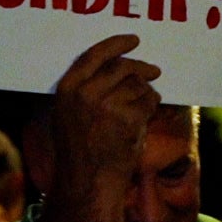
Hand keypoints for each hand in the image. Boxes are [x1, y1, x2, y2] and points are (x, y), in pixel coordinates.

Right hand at [50, 34, 160, 195]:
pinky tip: (142, 121)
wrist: (88, 181)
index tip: (133, 40)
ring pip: (138, 84)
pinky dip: (150, 108)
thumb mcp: (68, 115)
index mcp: (67, 89)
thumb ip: (86, 89)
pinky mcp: (127, 118)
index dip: (116, 44)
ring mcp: (106, 105)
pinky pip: (148, 101)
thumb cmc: (80, 152)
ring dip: (145, 93)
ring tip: (140, 109)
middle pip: (122, 67)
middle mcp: (85, 93)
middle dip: (142, 67)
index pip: (94, 55)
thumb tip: (116, 65)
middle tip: (154, 71)